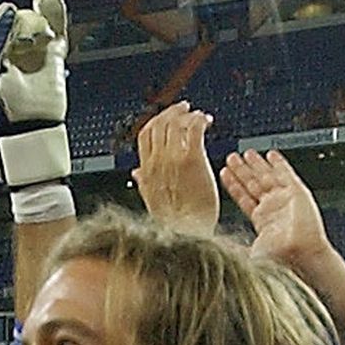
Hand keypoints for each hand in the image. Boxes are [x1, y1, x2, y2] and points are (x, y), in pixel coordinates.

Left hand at [0, 0, 69, 188]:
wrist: (31, 121)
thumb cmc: (0, 102)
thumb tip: (11, 8)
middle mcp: (2, 43)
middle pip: (5, 14)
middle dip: (10, 26)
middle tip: (12, 51)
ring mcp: (28, 45)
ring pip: (29, 17)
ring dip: (32, 28)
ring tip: (35, 47)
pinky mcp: (51, 50)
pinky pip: (54, 21)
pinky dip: (53, 10)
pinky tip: (47, 0)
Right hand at [133, 103, 219, 235]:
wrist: (187, 236)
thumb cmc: (175, 226)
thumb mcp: (152, 203)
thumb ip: (144, 183)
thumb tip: (137, 173)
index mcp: (146, 171)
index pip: (145, 135)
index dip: (156, 122)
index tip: (167, 118)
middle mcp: (156, 162)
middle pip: (159, 124)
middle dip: (173, 113)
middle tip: (186, 109)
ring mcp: (173, 160)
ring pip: (175, 123)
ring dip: (188, 115)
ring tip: (199, 115)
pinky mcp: (191, 160)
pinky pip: (193, 129)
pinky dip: (199, 120)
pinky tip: (207, 121)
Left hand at [220, 148, 332, 277]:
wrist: (300, 255)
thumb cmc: (279, 258)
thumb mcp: (248, 251)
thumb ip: (231, 247)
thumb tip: (213, 247)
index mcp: (261, 221)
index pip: (243, 197)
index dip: (234, 185)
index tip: (225, 173)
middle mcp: (273, 208)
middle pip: (254, 184)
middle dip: (242, 170)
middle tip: (232, 157)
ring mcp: (285, 200)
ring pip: (267, 176)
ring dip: (257, 164)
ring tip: (246, 152)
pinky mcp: (297, 193)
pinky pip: (286, 174)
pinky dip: (279, 164)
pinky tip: (271, 155)